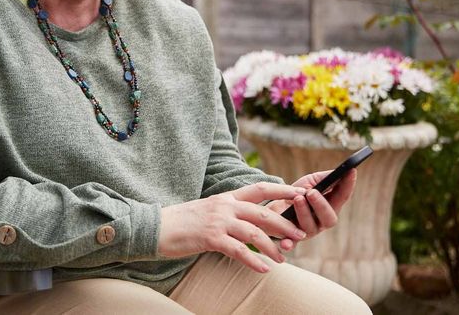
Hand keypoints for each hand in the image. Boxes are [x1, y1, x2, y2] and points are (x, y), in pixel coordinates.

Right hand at [158, 182, 307, 272]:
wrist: (157, 227)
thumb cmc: (184, 222)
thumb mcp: (209, 210)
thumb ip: (229, 212)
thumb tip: (251, 222)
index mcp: (226, 197)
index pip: (259, 189)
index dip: (281, 190)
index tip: (300, 192)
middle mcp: (225, 206)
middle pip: (262, 213)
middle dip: (284, 224)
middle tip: (301, 234)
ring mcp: (218, 221)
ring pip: (254, 233)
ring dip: (272, 247)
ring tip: (282, 259)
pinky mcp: (210, 238)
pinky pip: (238, 250)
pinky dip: (253, 261)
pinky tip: (263, 269)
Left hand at [268, 168, 357, 237]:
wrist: (273, 207)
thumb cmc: (295, 193)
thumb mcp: (308, 182)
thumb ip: (322, 178)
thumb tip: (337, 172)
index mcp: (329, 207)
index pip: (342, 197)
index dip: (348, 185)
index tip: (351, 171)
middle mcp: (321, 221)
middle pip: (329, 218)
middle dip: (321, 205)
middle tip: (312, 192)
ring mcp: (307, 231)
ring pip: (310, 227)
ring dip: (303, 212)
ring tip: (297, 198)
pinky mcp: (291, 239)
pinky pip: (291, 244)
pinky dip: (289, 244)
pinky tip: (285, 243)